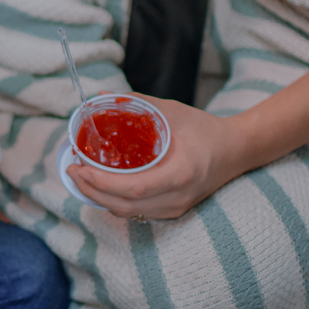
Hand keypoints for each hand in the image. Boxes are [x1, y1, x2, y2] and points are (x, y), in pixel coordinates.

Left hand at [69, 94, 243, 219]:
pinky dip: (114, 200)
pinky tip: (101, 184)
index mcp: (180, 174)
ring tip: (81, 176)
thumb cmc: (205, 129)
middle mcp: (178, 197)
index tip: (79, 167)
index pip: (133, 188)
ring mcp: (176, 208)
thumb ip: (135, 103)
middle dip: (92, 191)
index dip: (101, 182)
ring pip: (128, 213)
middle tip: (71, 170)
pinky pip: (137, 211)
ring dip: (99, 198)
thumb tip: (99, 96)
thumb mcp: (171, 111)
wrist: (237, 151)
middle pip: (125, 206)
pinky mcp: (174, 211)